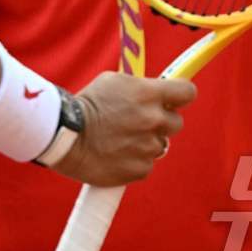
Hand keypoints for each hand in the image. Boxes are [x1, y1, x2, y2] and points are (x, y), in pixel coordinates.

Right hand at [49, 72, 196, 185]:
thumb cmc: (86, 104)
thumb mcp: (113, 81)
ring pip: (159, 144)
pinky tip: (116, 153)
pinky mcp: (140, 169)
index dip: (181, 94)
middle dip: (162, 121)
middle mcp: (153, 120)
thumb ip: (139, 86)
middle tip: (141, 120)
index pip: (187, 92)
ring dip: (146, 141)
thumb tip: (156, 91)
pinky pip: (147, 163)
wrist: (64, 136)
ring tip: (120, 138)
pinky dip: (134, 160)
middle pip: (177, 122)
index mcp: (148, 94)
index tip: (175, 98)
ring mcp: (148, 147)